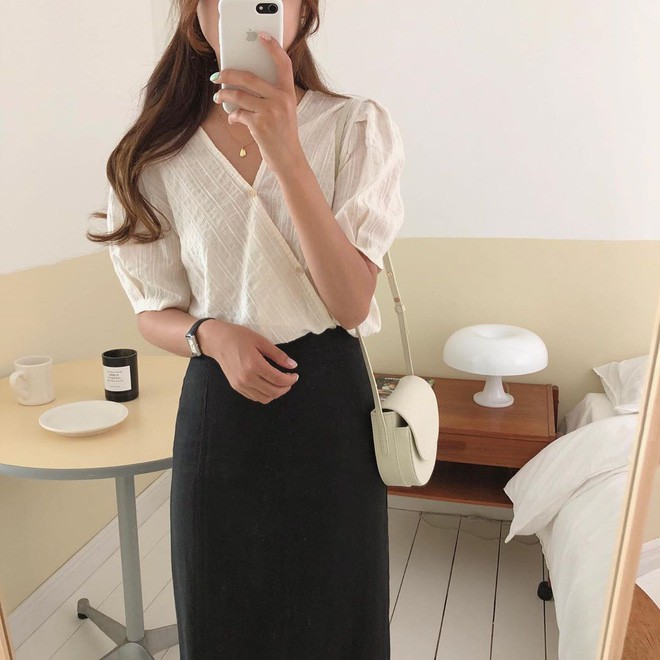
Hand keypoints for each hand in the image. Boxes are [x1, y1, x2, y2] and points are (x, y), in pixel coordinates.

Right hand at [198, 319, 298, 403]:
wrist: (216, 341)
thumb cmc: (239, 337)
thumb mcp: (261, 341)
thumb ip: (278, 355)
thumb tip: (293, 365)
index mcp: (254, 365)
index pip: (278, 380)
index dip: (290, 379)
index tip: (295, 374)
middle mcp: (247, 378)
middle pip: (273, 392)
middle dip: (286, 388)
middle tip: (290, 379)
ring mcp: (240, 385)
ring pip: (265, 398)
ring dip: (276, 393)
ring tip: (280, 383)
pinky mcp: (236, 387)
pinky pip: (255, 397)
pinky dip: (265, 394)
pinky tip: (268, 384)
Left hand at [210, 32, 304, 176]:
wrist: (289, 160)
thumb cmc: (284, 136)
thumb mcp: (284, 113)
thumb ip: (270, 98)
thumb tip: (242, 87)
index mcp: (288, 94)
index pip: (283, 64)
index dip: (273, 47)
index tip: (262, 36)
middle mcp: (281, 100)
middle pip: (250, 77)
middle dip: (228, 74)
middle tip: (217, 75)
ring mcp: (270, 112)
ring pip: (239, 95)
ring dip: (224, 95)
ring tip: (218, 96)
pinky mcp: (259, 125)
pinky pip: (239, 114)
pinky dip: (233, 116)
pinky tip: (232, 118)